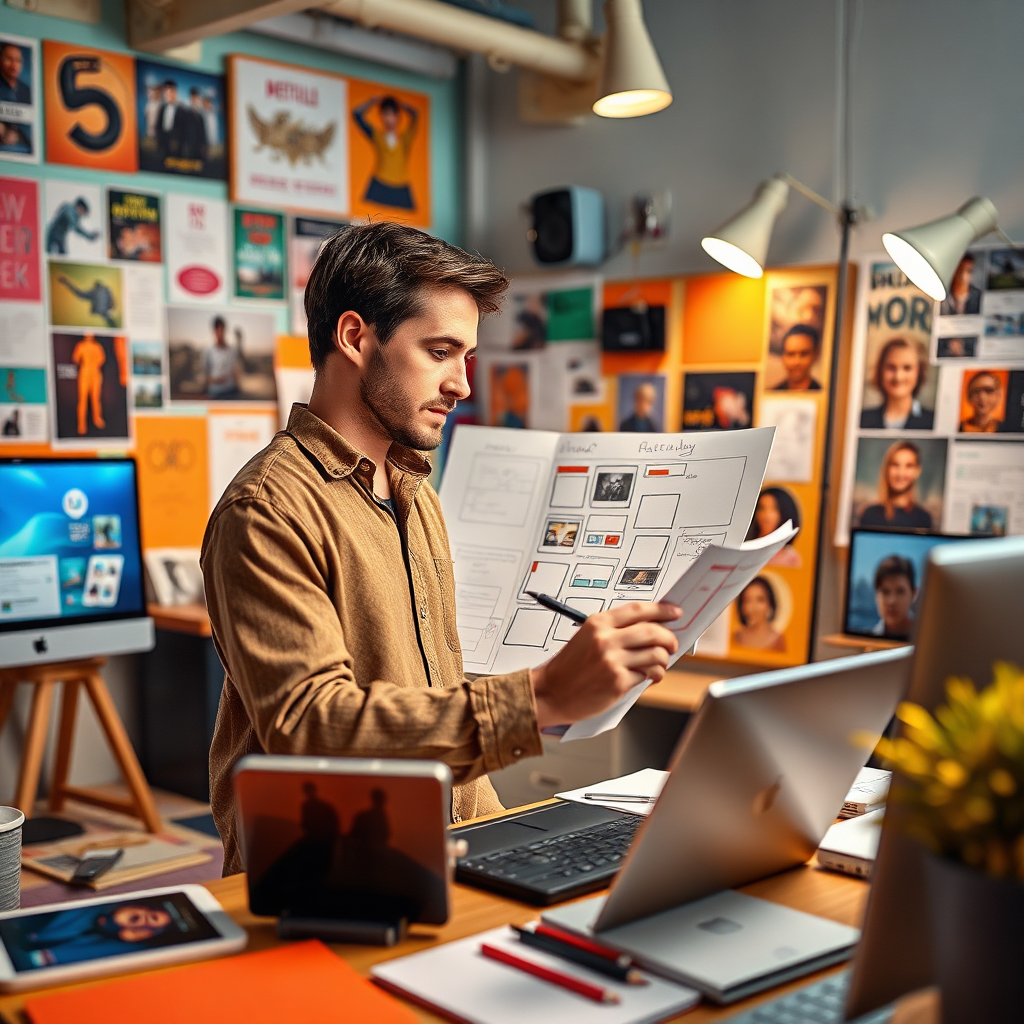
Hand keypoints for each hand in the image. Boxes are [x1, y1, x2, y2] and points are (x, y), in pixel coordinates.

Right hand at [530, 602, 680, 728]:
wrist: (551, 691)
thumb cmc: (569, 667)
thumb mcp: (587, 637)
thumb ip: (614, 630)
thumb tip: (650, 627)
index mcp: (598, 623)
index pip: (638, 610)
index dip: (662, 610)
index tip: (675, 612)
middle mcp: (606, 639)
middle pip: (652, 631)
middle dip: (669, 638)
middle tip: (672, 644)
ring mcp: (612, 661)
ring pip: (655, 654)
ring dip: (663, 660)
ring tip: (658, 665)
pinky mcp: (617, 682)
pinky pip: (647, 674)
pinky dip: (653, 675)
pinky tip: (649, 676)